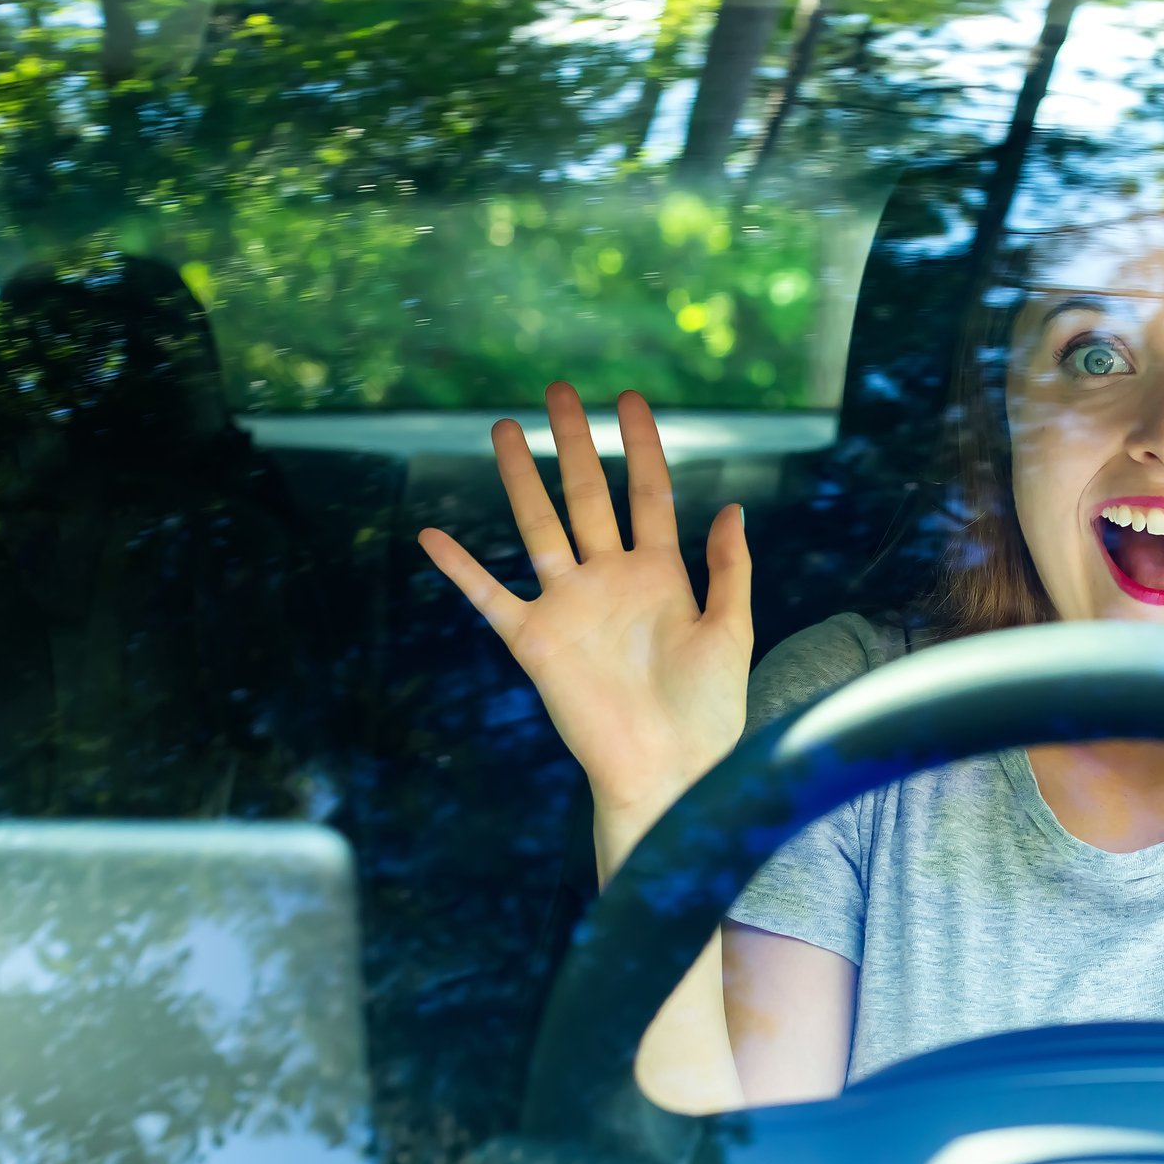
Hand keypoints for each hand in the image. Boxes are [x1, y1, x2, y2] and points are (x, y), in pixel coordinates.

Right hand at [418, 382, 751, 818]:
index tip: (630, 398)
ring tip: (502, 429)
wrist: (669, 771)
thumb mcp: (732, 632)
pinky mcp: (535, 642)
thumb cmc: (708, 713)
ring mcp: (569, 607)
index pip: (648, 493)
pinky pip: (490, 596)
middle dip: (574, 443)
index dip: (641, 445)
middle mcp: (610, 581)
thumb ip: (730, 570)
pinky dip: (460, 568)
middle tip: (558, 392)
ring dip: (520, 480)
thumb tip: (731, 507)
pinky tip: (432, 535)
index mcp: (661, 575)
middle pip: (588, 495)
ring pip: (539, 528)